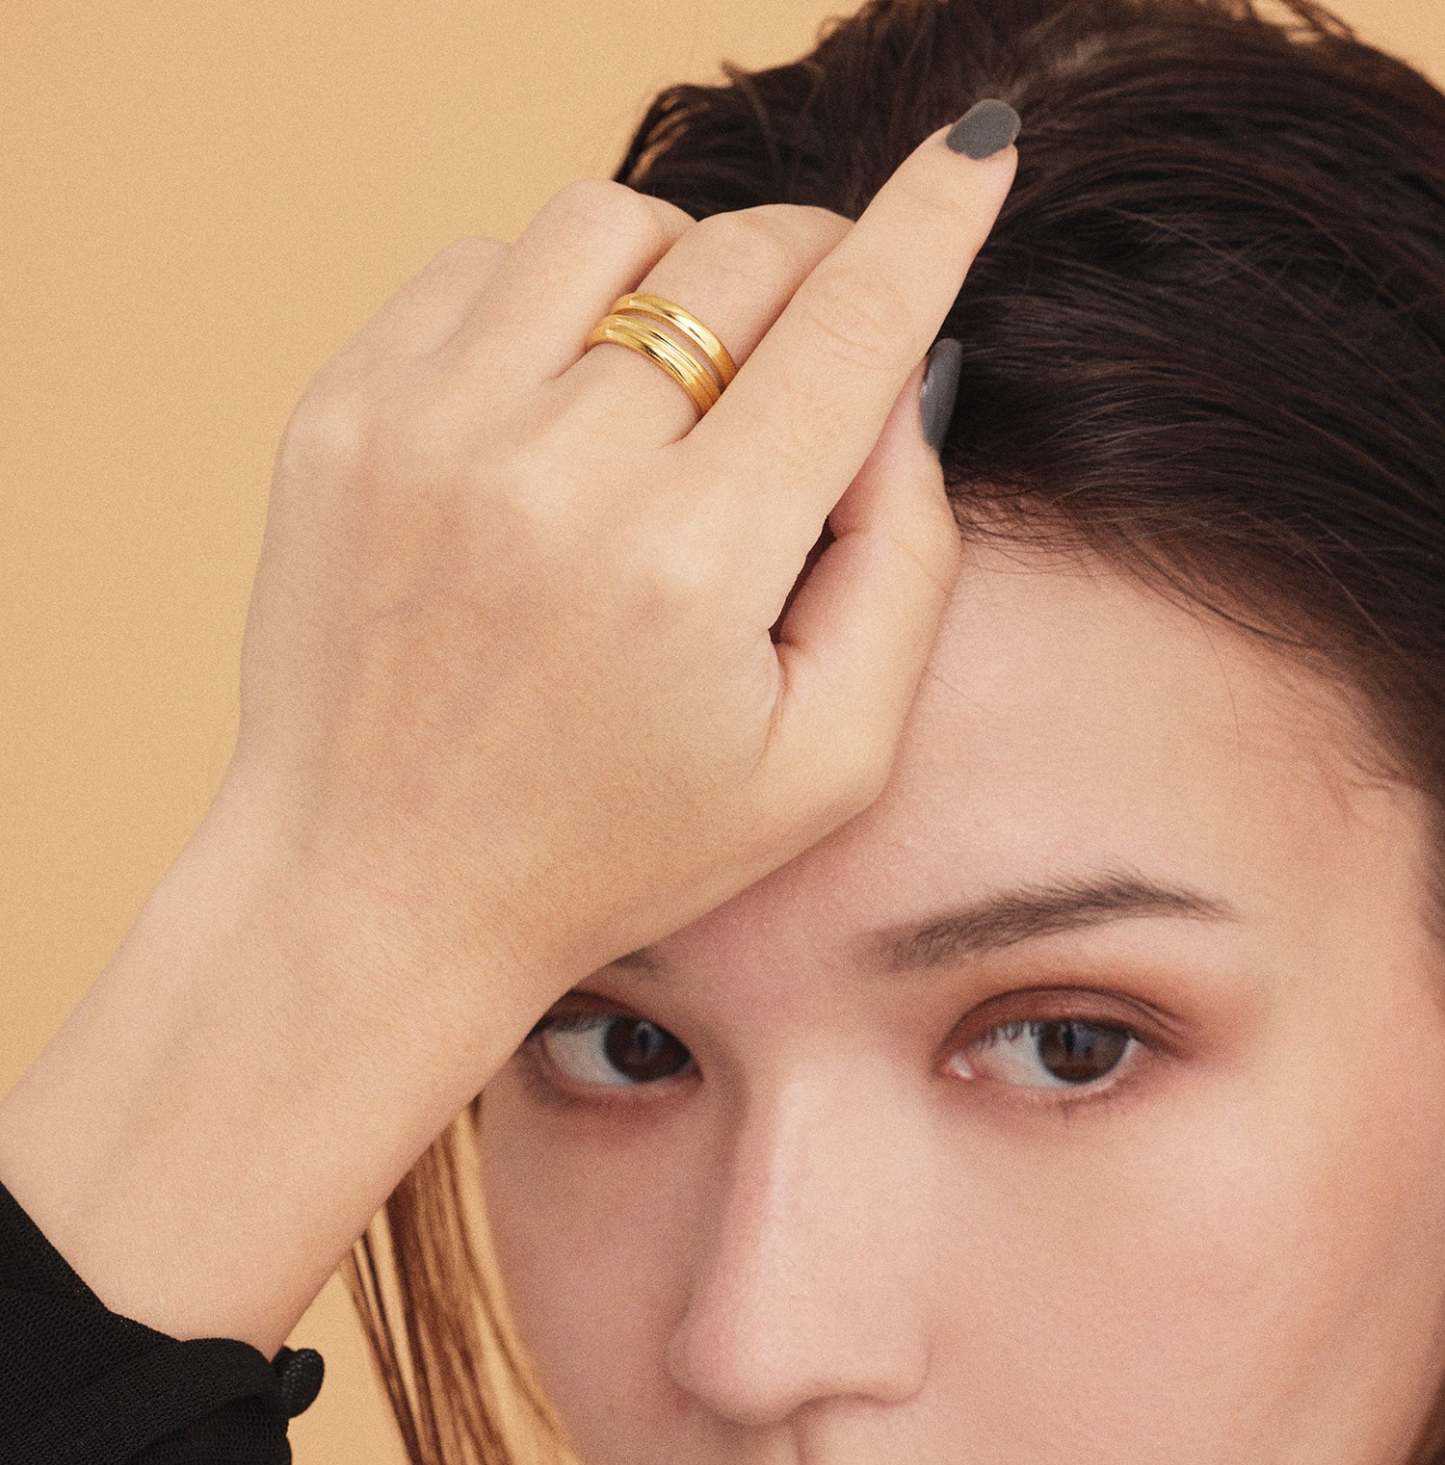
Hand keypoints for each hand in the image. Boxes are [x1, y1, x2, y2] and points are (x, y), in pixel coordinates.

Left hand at [220, 119, 1017, 1016]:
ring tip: (676, 385)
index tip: (977, 149)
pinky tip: (556, 408)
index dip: (934, 222)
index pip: (853, 329)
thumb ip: (903, 567)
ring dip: (677, 274)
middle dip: (813, 270)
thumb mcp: (825, 763)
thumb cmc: (615, 847)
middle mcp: (556, 474)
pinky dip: (548, 304)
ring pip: (608, 224)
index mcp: (693, 567)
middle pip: (740, 258)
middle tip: (814, 344)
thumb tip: (903, 386)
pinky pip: (479, 265)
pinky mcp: (343, 416)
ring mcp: (428, 429)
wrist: (379, 889)